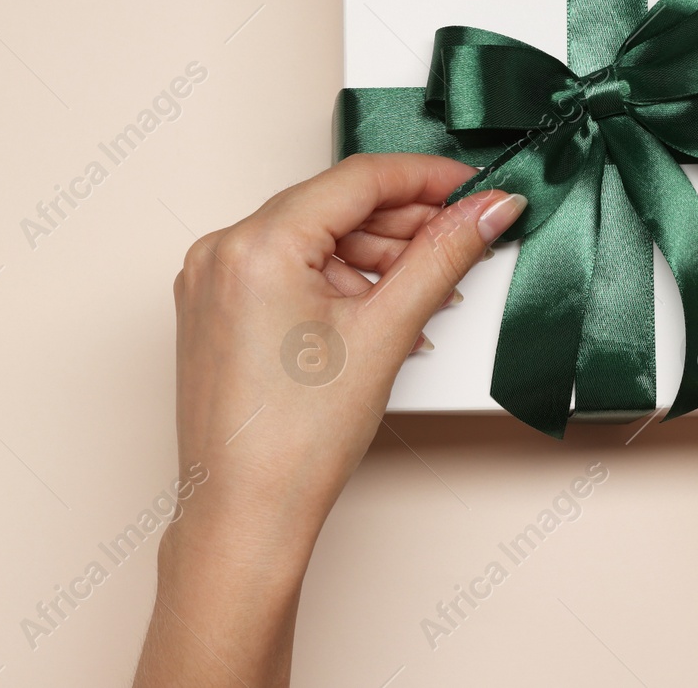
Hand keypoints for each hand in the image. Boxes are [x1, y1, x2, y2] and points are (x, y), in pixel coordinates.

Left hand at [134, 153, 524, 687]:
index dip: (429, 179)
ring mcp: (210, 280)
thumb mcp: (388, 332)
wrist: (246, 518)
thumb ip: (444, 256)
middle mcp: (221, 250)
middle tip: (465, 241)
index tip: (476, 188)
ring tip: (428, 292)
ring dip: (375, 256)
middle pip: (336, 206)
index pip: (359, 178)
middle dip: (406, 224)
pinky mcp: (213, 309)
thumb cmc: (296, 444)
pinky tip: (381, 308)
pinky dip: (338, 280)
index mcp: (256, 244)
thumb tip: (487, 210)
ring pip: (313, 237)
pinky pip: (287, 268)